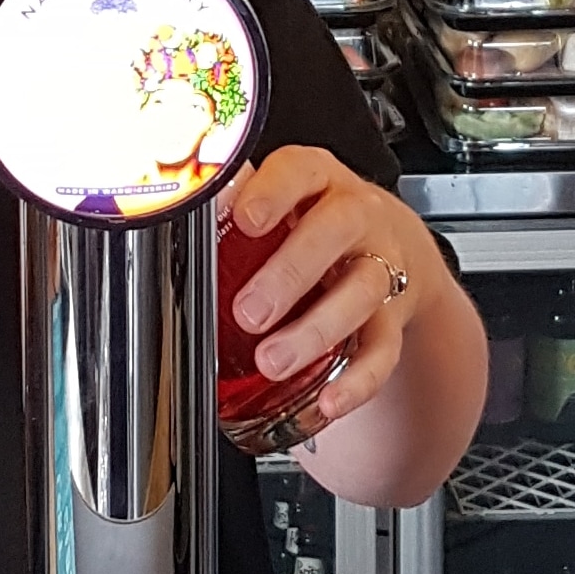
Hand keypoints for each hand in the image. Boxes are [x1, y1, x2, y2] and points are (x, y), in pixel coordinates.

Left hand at [225, 147, 449, 427]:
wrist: (389, 242)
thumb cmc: (314, 218)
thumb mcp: (281, 198)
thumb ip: (236, 202)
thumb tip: (180, 208)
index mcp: (318, 179)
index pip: (299, 173)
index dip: (272, 194)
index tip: (244, 220)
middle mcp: (357, 216)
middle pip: (335, 232)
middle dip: (289, 273)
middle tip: (248, 311)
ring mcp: (381, 264)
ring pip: (361, 292)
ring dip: (315, 330)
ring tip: (272, 361)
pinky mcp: (394, 316)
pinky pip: (382, 349)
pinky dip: (356, 380)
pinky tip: (328, 400)